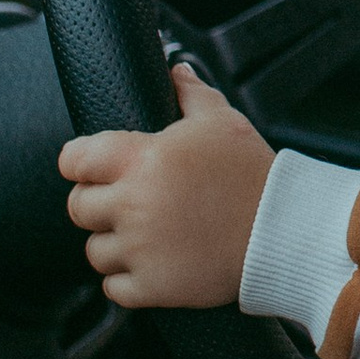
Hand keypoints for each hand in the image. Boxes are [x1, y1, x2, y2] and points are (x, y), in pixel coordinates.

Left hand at [58, 66, 272, 308]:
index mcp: (142, 159)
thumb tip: (174, 71)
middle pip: (79, 207)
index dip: (81, 161)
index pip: (74, 159)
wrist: (284, 231)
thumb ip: (190, 93)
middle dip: (97, 202)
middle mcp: (133, 204)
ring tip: (145, 234)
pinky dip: (128, 279)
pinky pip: (114, 288)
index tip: (92, 167)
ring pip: (95, 250)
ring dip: (113, 243)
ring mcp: (140, 249)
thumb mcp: (223, 122)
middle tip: (128, 201)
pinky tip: (152, 262)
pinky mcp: (153, 285)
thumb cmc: (253, 174)